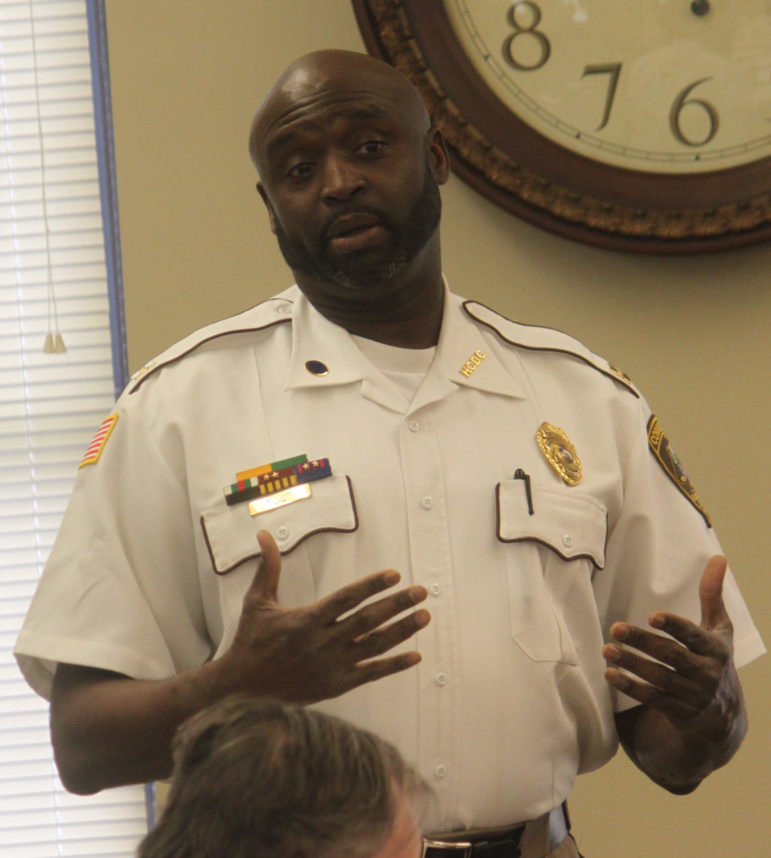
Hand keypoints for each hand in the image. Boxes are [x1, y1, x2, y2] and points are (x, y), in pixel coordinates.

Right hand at [218, 530, 430, 703]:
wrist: (242, 690)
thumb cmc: (251, 641)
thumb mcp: (257, 602)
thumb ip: (268, 567)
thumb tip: (263, 534)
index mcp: (305, 620)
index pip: (346, 598)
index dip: (371, 586)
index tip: (394, 575)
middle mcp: (322, 643)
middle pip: (367, 621)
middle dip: (396, 605)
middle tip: (421, 592)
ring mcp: (331, 666)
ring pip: (374, 646)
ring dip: (402, 631)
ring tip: (425, 616)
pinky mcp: (336, 685)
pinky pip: (371, 674)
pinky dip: (394, 665)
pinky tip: (416, 655)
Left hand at [604, 555, 742, 746]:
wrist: (722, 718)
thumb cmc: (714, 660)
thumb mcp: (719, 630)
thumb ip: (712, 595)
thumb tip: (718, 557)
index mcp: (716, 649)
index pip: (694, 636)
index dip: (675, 626)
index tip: (653, 616)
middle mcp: (706, 673)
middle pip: (671, 656)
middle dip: (642, 642)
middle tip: (614, 628)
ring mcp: (693, 695)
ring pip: (659, 678)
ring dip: (631, 664)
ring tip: (606, 650)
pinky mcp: (678, 712)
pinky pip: (652, 699)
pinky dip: (630, 687)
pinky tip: (610, 675)